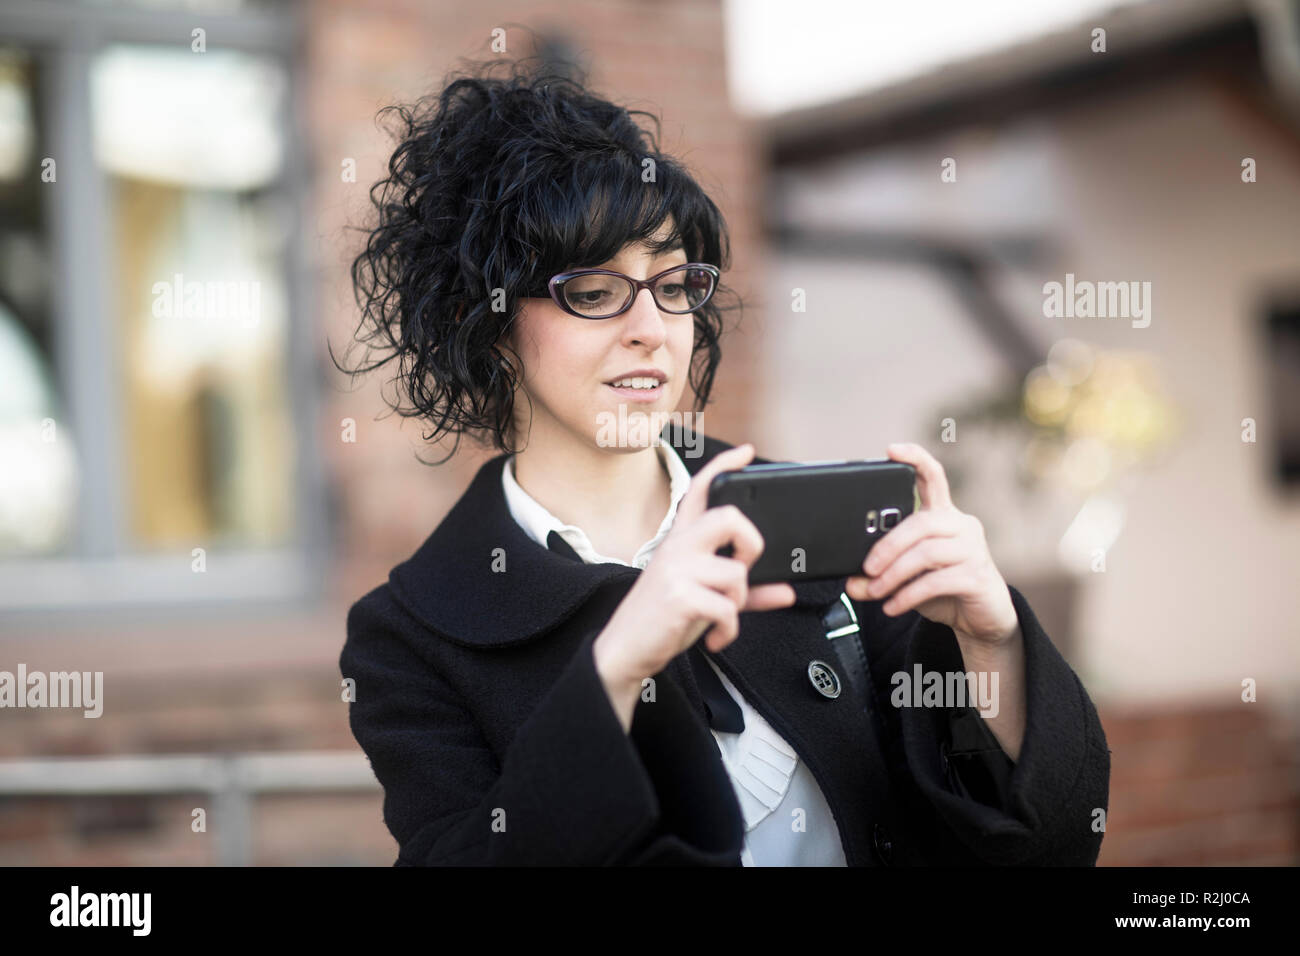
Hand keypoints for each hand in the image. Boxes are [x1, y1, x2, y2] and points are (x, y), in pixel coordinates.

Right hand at [594, 443, 796, 691]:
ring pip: (736, 574)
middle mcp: (678, 547)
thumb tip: (787, 591)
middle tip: (743, 569)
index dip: (723, 466)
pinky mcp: (679, 597)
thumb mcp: (704, 597)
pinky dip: (729, 631)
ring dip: (738, 604)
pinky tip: (715, 637)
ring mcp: (677, 570)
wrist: (626, 649)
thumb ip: (747, 593)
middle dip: (751, 544)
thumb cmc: (663, 618)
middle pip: (729, 517)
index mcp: (681, 539)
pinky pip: (727, 608)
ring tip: (721, 617)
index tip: (744, 451)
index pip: (700, 490)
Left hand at [844, 442, 1017, 647]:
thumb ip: (879, 576)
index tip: (891, 449)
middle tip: (866, 569)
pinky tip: (892, 606)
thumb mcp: (906, 579)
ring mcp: (974, 549)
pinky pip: (936, 581)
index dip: (915, 459)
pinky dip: (908, 594)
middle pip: (921, 522)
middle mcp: (961, 525)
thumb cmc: (944, 588)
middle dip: (888, 546)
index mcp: (943, 515)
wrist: (982, 618)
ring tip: (875, 592)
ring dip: (894, 575)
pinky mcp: (978, 576)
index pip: (933, 477)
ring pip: (927, 552)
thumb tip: (850, 582)